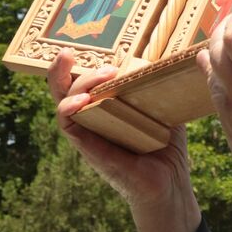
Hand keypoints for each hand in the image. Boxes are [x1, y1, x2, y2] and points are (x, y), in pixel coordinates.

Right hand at [49, 49, 200, 231]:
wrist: (170, 183)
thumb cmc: (165, 147)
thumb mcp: (163, 110)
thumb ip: (159, 87)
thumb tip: (171, 60)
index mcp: (104, 108)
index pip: (79, 83)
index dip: (71, 66)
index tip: (72, 47)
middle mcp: (91, 120)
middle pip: (63, 90)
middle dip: (60, 69)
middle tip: (71, 53)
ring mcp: (88, 135)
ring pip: (63, 105)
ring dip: (74, 85)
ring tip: (99, 75)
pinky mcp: (90, 150)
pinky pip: (69, 127)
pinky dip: (69, 111)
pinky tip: (80, 101)